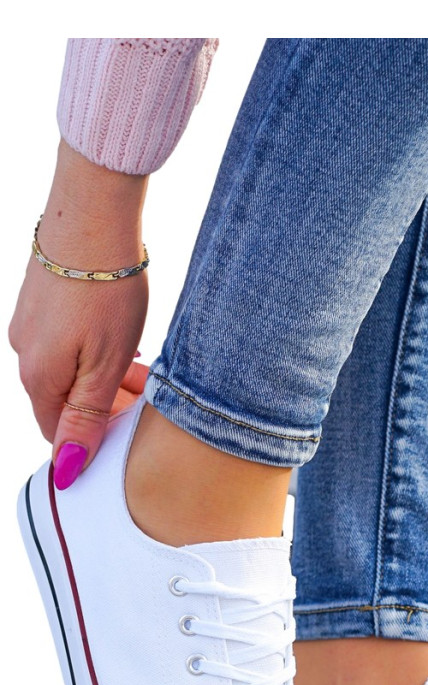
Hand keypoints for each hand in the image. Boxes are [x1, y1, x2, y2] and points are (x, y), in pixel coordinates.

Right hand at [8, 141, 149, 487]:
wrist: (93, 217)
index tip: (131, 429)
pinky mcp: (39, 302)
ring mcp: (28, 325)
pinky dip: (95, 351)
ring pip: (69, 371)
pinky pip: (66, 343)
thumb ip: (85, 417)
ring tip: (142, 368)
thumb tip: (67, 466)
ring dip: (103, 378)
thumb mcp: (105, 366)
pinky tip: (122, 340)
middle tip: (145, 395)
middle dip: (104, 407)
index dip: (95, 439)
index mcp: (38, 378)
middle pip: (64, 402)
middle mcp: (25, 353)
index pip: (59, 433)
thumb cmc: (107, 293)